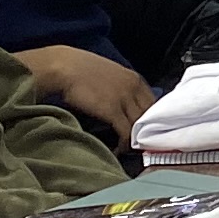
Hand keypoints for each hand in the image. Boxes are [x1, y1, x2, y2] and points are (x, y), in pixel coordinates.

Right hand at [18, 42, 153, 143]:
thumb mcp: (110, 74)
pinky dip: (124, 144)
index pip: (154, 103)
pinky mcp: (112, 110)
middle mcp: (134, 88)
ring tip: (128, 150)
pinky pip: (125, 132)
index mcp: (134, 78)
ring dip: (135, 139)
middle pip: (150, 115)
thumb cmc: (81, 69)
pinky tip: (117, 150)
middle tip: (139, 144)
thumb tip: (125, 104)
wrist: (65, 67)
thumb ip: (122, 87)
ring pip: (140, 125)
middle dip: (146, 130)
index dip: (151, 119)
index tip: (144, 129)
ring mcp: (124, 98)